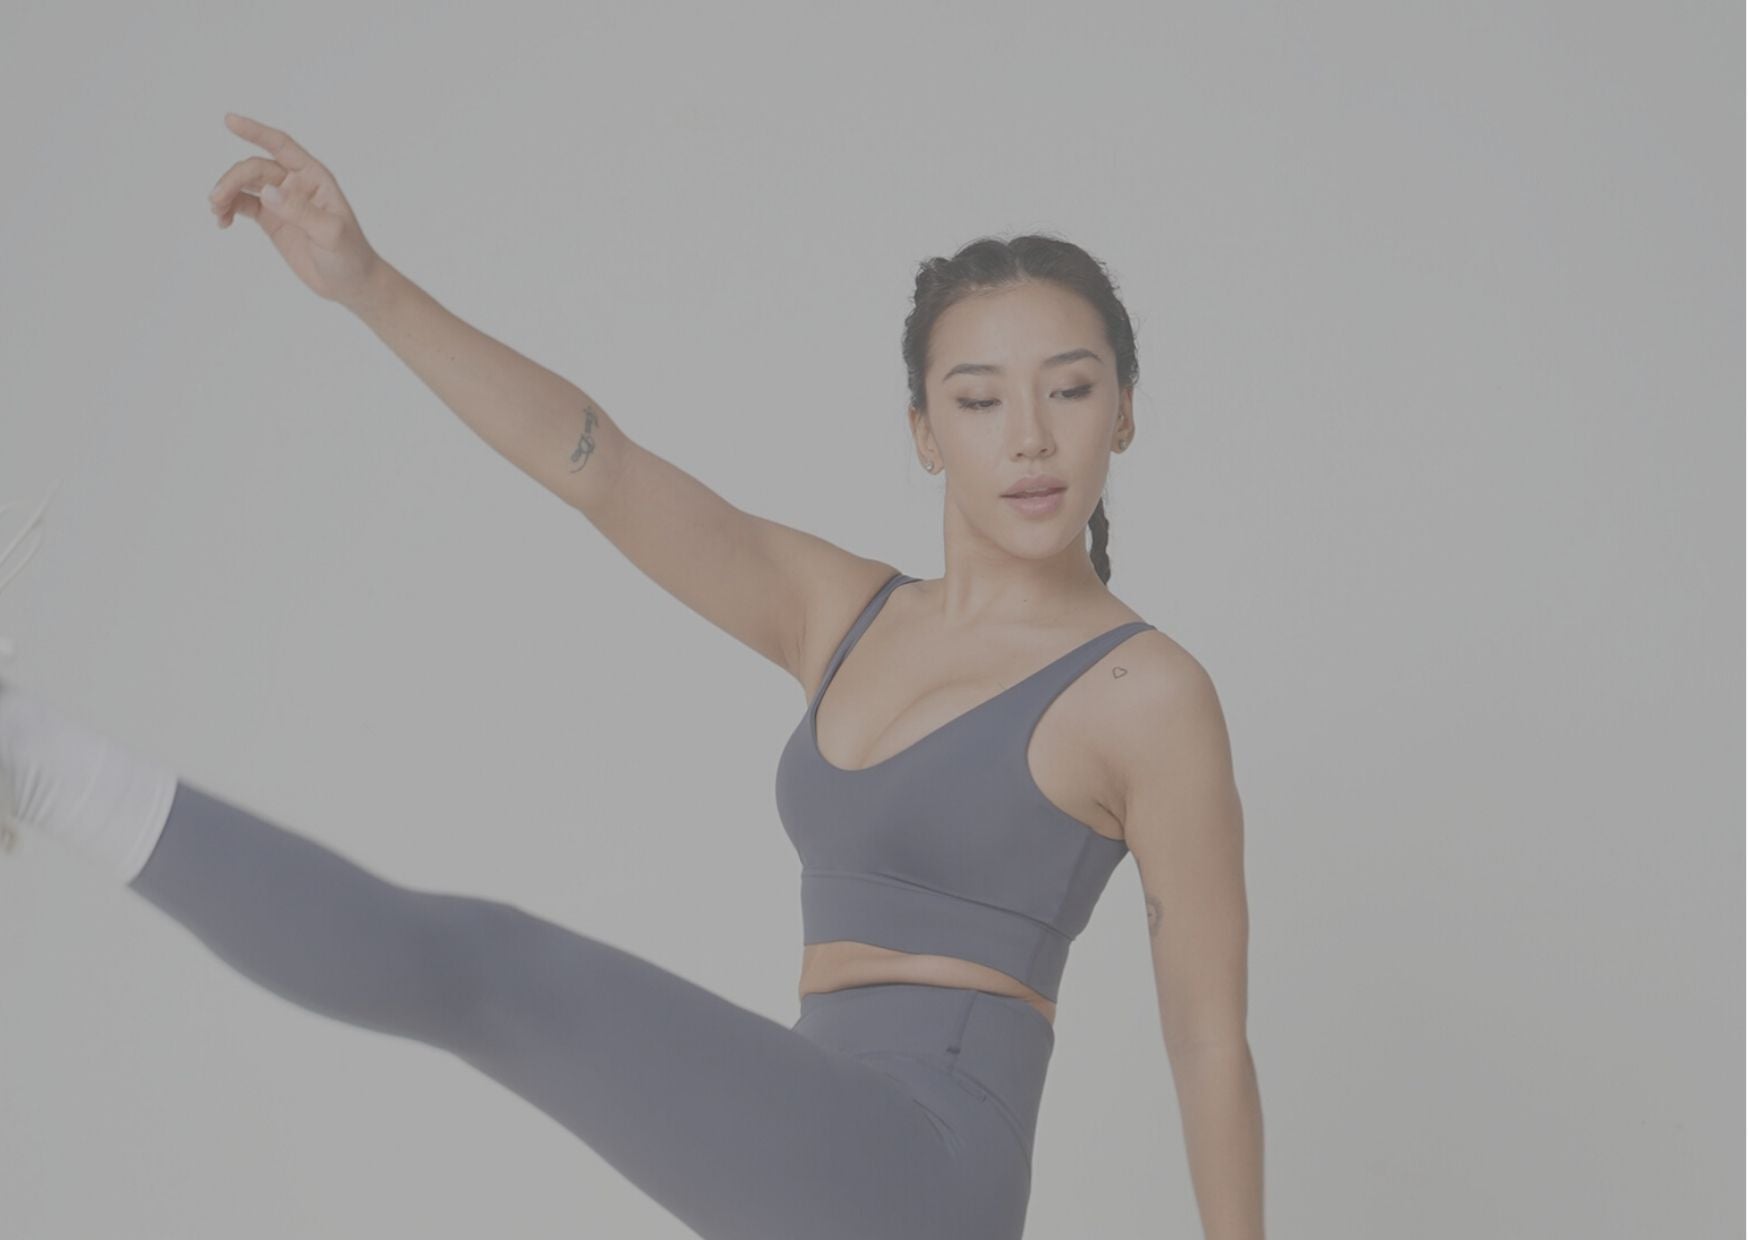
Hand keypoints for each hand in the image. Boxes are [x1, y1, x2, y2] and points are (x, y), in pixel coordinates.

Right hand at [207, 113, 383, 309]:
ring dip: (226, 192)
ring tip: (216, 211)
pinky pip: (243, 205)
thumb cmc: (351, 256)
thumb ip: (300, 212)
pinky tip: (222, 221)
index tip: (229, 120)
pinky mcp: (272, 219)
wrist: (352, 284)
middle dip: (233, 179)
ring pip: (245, 184)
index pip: (282, 146)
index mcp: (315, 177)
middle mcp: (296, 183)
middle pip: (256, 169)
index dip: (256, 132)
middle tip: (216, 200)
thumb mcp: (330, 234)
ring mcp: (282, 201)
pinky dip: (229, 208)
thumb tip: (266, 192)